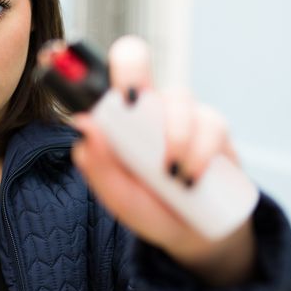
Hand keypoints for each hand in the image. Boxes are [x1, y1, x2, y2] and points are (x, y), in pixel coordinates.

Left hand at [71, 36, 255, 285]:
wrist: (194, 233)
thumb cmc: (149, 207)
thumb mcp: (118, 196)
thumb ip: (97, 165)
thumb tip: (82, 124)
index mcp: (116, 117)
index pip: (95, 77)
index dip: (83, 65)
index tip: (76, 77)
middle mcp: (147, 104)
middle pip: (135, 57)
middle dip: (131, 74)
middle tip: (130, 104)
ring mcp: (182, 111)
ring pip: (177, 98)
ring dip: (174, 136)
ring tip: (171, 176)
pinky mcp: (214, 127)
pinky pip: (210, 124)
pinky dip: (200, 153)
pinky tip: (190, 178)